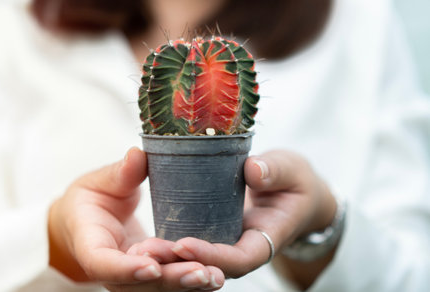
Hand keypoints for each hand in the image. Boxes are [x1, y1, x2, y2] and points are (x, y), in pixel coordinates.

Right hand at [48, 147, 223, 290]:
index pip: (103, 264)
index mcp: (91, 245)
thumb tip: (137, 155)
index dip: (126, 270)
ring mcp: (132, 277)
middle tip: (201, 271)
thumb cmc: (91, 200)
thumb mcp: (98, 182)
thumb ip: (118, 174)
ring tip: (215, 275)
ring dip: (187, 284)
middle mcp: (112, 270)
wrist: (89, 221)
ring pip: (159, 288)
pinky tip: (216, 274)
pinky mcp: (151, 274)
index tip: (152, 266)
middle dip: (171, 280)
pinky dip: (191, 280)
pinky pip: (170, 281)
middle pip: (139, 285)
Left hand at [132, 150, 336, 279]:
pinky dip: (170, 241)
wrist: (293, 191)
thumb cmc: (296, 182)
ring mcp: (227, 241)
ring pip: (196, 259)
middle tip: (147, 250)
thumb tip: (253, 171)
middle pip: (210, 266)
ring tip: (141, 247)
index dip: (212, 256)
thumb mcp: (292, 170)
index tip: (184, 244)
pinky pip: (192, 240)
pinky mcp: (215, 230)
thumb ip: (276, 171)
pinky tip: (147, 236)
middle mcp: (242, 248)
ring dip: (169, 256)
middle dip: (179, 262)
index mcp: (265, 239)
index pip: (239, 259)